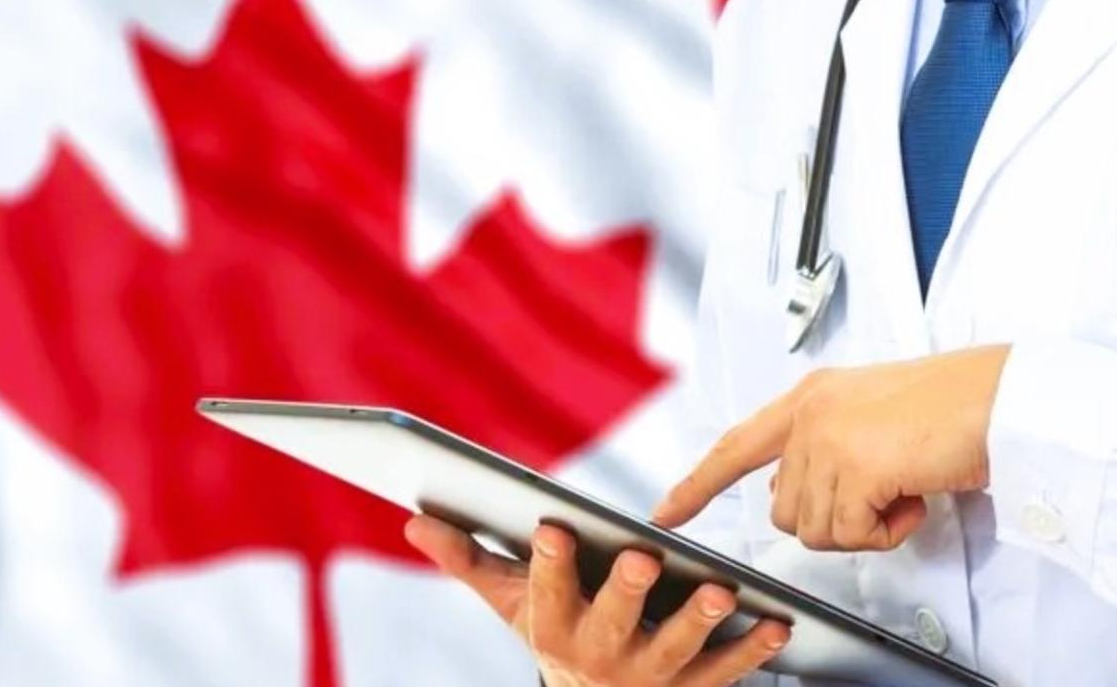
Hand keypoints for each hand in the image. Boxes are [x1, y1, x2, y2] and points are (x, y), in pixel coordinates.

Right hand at [405, 515, 789, 685]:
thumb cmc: (552, 629)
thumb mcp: (509, 600)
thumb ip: (468, 558)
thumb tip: (415, 519)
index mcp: (551, 625)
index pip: (546, 590)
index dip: (550, 562)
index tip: (553, 528)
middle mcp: (598, 654)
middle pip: (612, 622)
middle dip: (628, 592)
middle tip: (646, 560)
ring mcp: (648, 675)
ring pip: (675, 649)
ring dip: (700, 621)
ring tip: (721, 590)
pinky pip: (725, 671)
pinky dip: (752, 649)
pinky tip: (776, 622)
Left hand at [653, 345, 1010, 550]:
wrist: (998, 397)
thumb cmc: (952, 406)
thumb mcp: (868, 415)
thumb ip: (824, 445)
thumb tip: (799, 492)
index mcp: (807, 398)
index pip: (735, 447)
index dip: (698, 484)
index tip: (667, 511)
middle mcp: (807, 416)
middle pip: (785, 510)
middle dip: (834, 519)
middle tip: (883, 494)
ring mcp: (825, 440)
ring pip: (817, 530)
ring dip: (866, 525)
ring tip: (902, 486)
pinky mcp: (852, 467)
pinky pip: (853, 535)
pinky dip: (889, 531)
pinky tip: (913, 495)